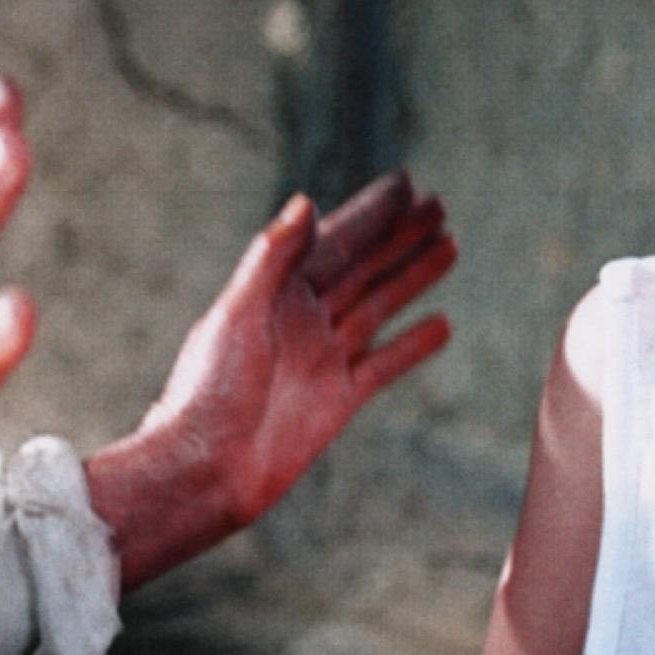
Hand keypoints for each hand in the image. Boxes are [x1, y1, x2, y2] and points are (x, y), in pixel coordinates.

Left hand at [91, 171, 456, 586]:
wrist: (206, 470)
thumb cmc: (207, 391)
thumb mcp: (238, 315)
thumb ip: (271, 260)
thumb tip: (306, 203)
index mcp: (274, 293)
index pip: (334, 241)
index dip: (370, 213)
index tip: (407, 184)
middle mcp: (301, 319)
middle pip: (362, 267)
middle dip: (399, 237)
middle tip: (438, 204)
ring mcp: (322, 358)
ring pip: (379, 306)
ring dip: (412, 277)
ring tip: (449, 245)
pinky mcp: (338, 399)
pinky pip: (385, 363)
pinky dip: (412, 344)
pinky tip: (442, 324)